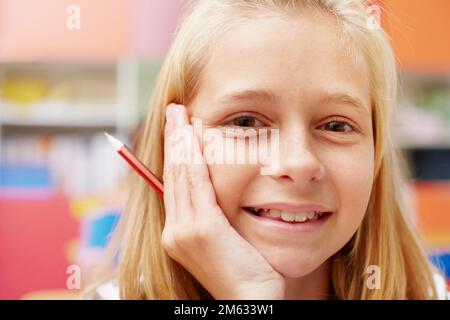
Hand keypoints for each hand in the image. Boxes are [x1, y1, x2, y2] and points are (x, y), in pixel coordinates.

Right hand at [162, 103, 284, 298]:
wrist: (251, 301)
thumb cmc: (246, 272)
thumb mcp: (226, 240)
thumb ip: (215, 216)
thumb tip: (215, 191)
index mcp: (178, 234)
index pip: (174, 185)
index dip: (174, 154)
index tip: (178, 129)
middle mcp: (174, 231)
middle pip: (172, 174)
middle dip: (173, 140)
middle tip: (174, 111)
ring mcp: (184, 231)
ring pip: (180, 174)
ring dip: (179, 141)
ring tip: (179, 114)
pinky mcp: (201, 230)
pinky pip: (195, 183)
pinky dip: (192, 156)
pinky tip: (192, 134)